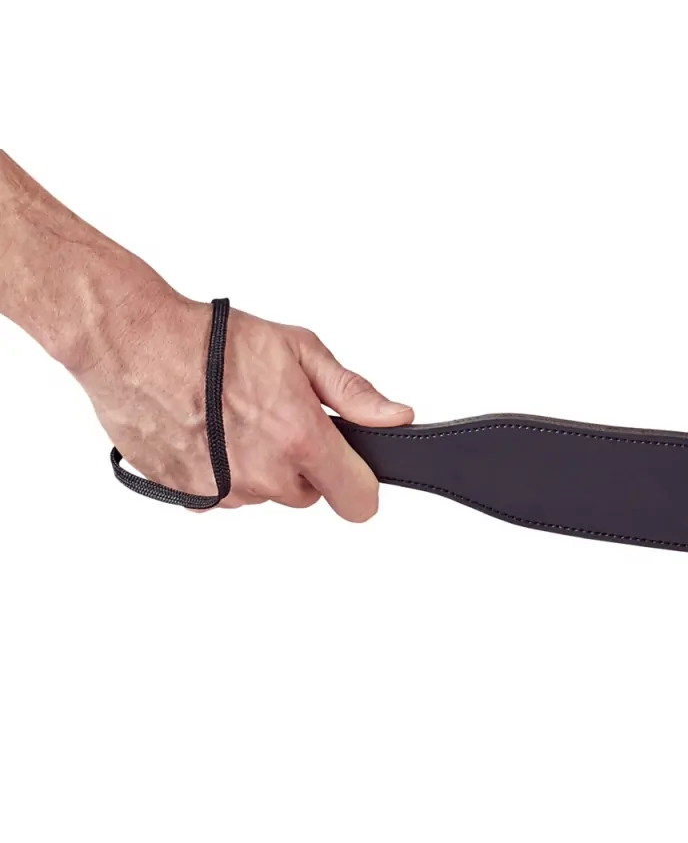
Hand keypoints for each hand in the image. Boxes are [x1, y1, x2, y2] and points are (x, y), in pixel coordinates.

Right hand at [71, 281, 413, 517]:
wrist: (137, 345)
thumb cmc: (211, 341)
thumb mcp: (298, 349)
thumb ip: (352, 393)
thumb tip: (396, 417)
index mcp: (300, 439)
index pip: (358, 501)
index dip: (359, 483)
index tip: (351, 467)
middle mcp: (264, 475)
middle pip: (307, 494)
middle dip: (301, 463)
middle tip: (275, 415)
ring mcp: (225, 492)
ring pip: (263, 494)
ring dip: (258, 466)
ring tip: (233, 416)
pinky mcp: (189, 497)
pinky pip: (222, 496)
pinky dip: (220, 472)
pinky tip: (207, 432)